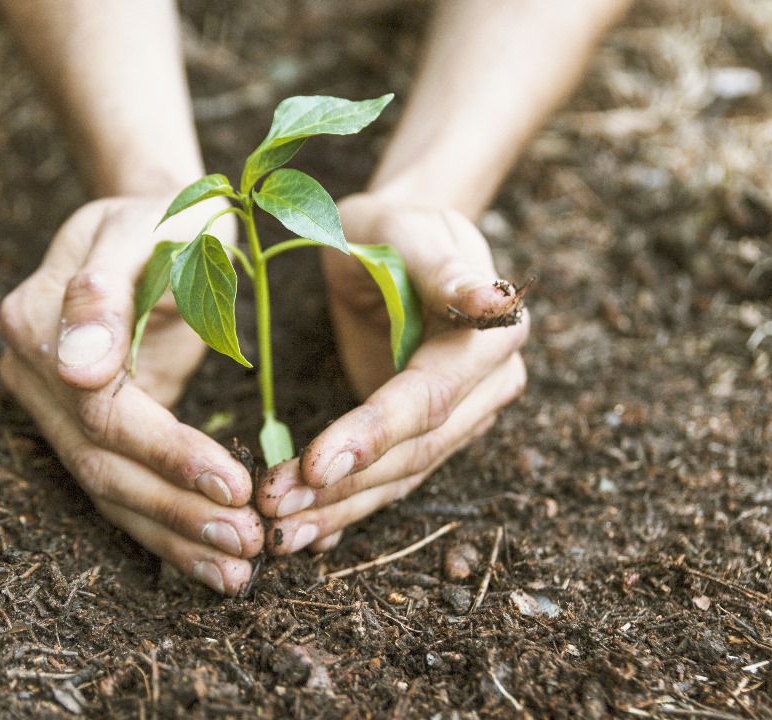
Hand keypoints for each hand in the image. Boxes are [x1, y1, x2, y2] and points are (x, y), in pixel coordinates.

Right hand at [0, 196, 262, 594]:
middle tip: (248, 544)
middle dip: (176, 509)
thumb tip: (76, 370)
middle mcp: (30, 370)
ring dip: (173, 536)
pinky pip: (120, 488)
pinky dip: (166, 528)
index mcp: (36, 318)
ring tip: (238, 570)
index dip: (167, 452)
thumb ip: (106, 290)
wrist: (158, 220)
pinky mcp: (83, 428)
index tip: (235, 483)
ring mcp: (50, 405)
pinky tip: (212, 562)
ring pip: (107, 489)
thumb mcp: (148, 228)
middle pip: (100, 462)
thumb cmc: (166, 216)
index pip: (100, 409)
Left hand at [256, 193, 529, 553]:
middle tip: (273, 508)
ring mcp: (462, 417)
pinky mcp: (428, 434)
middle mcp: (487, 388)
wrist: (393, 243)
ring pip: (402, 477)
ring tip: (279, 533)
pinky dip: (347, 509)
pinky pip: (390, 480)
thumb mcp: (406, 231)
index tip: (313, 465)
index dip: (373, 434)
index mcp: (490, 339)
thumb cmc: (393, 227)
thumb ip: (445, 267)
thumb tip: (498, 302)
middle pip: (415, 452)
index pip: (427, 398)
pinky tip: (306, 535)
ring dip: (340, 510)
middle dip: (344, 486)